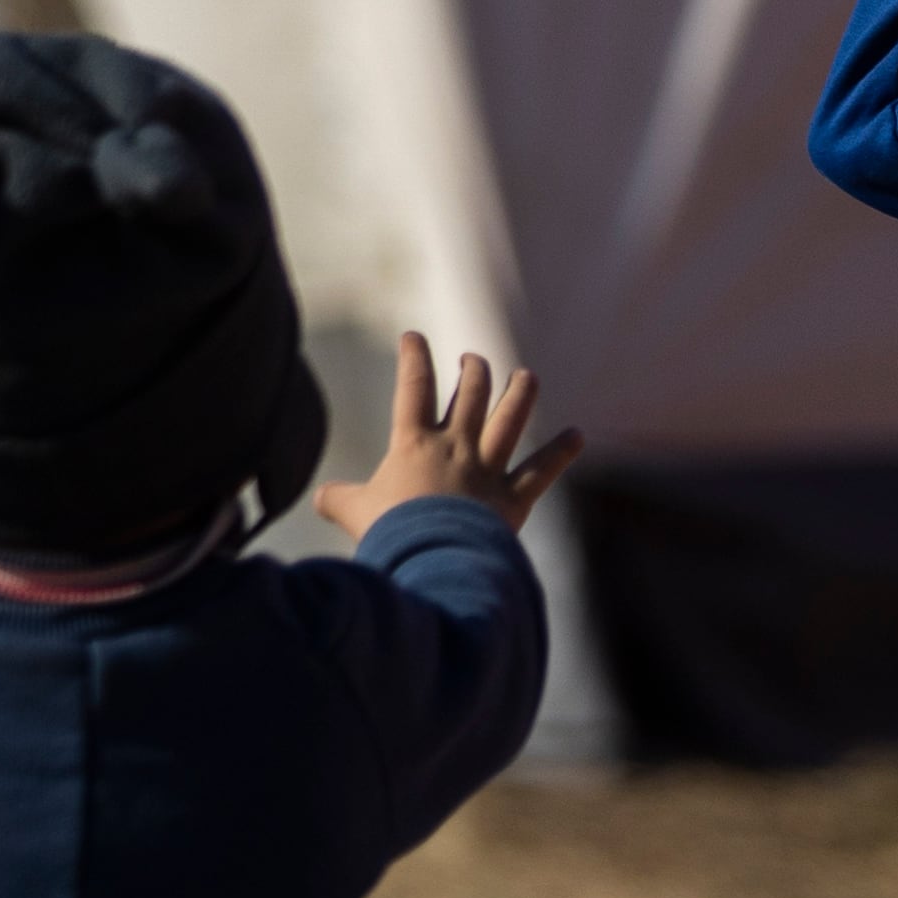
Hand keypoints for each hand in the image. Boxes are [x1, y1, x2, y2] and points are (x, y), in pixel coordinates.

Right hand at [314, 332, 582, 541]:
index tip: (413, 337)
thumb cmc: (390, 534)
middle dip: (473, 371)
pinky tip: (576, 436)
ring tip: (527, 376)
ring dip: (520, 393)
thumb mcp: (353, 513)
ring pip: (510, 419)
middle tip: (472, 361)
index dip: (413, 358)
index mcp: (415, 444)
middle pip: (471, 394)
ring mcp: (487, 470)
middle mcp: (455, 447)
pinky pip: (542, 471)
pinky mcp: (512, 499)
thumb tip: (320, 497)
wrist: (432, 560)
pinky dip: (561, 452)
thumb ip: (338, 499)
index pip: (412, 388)